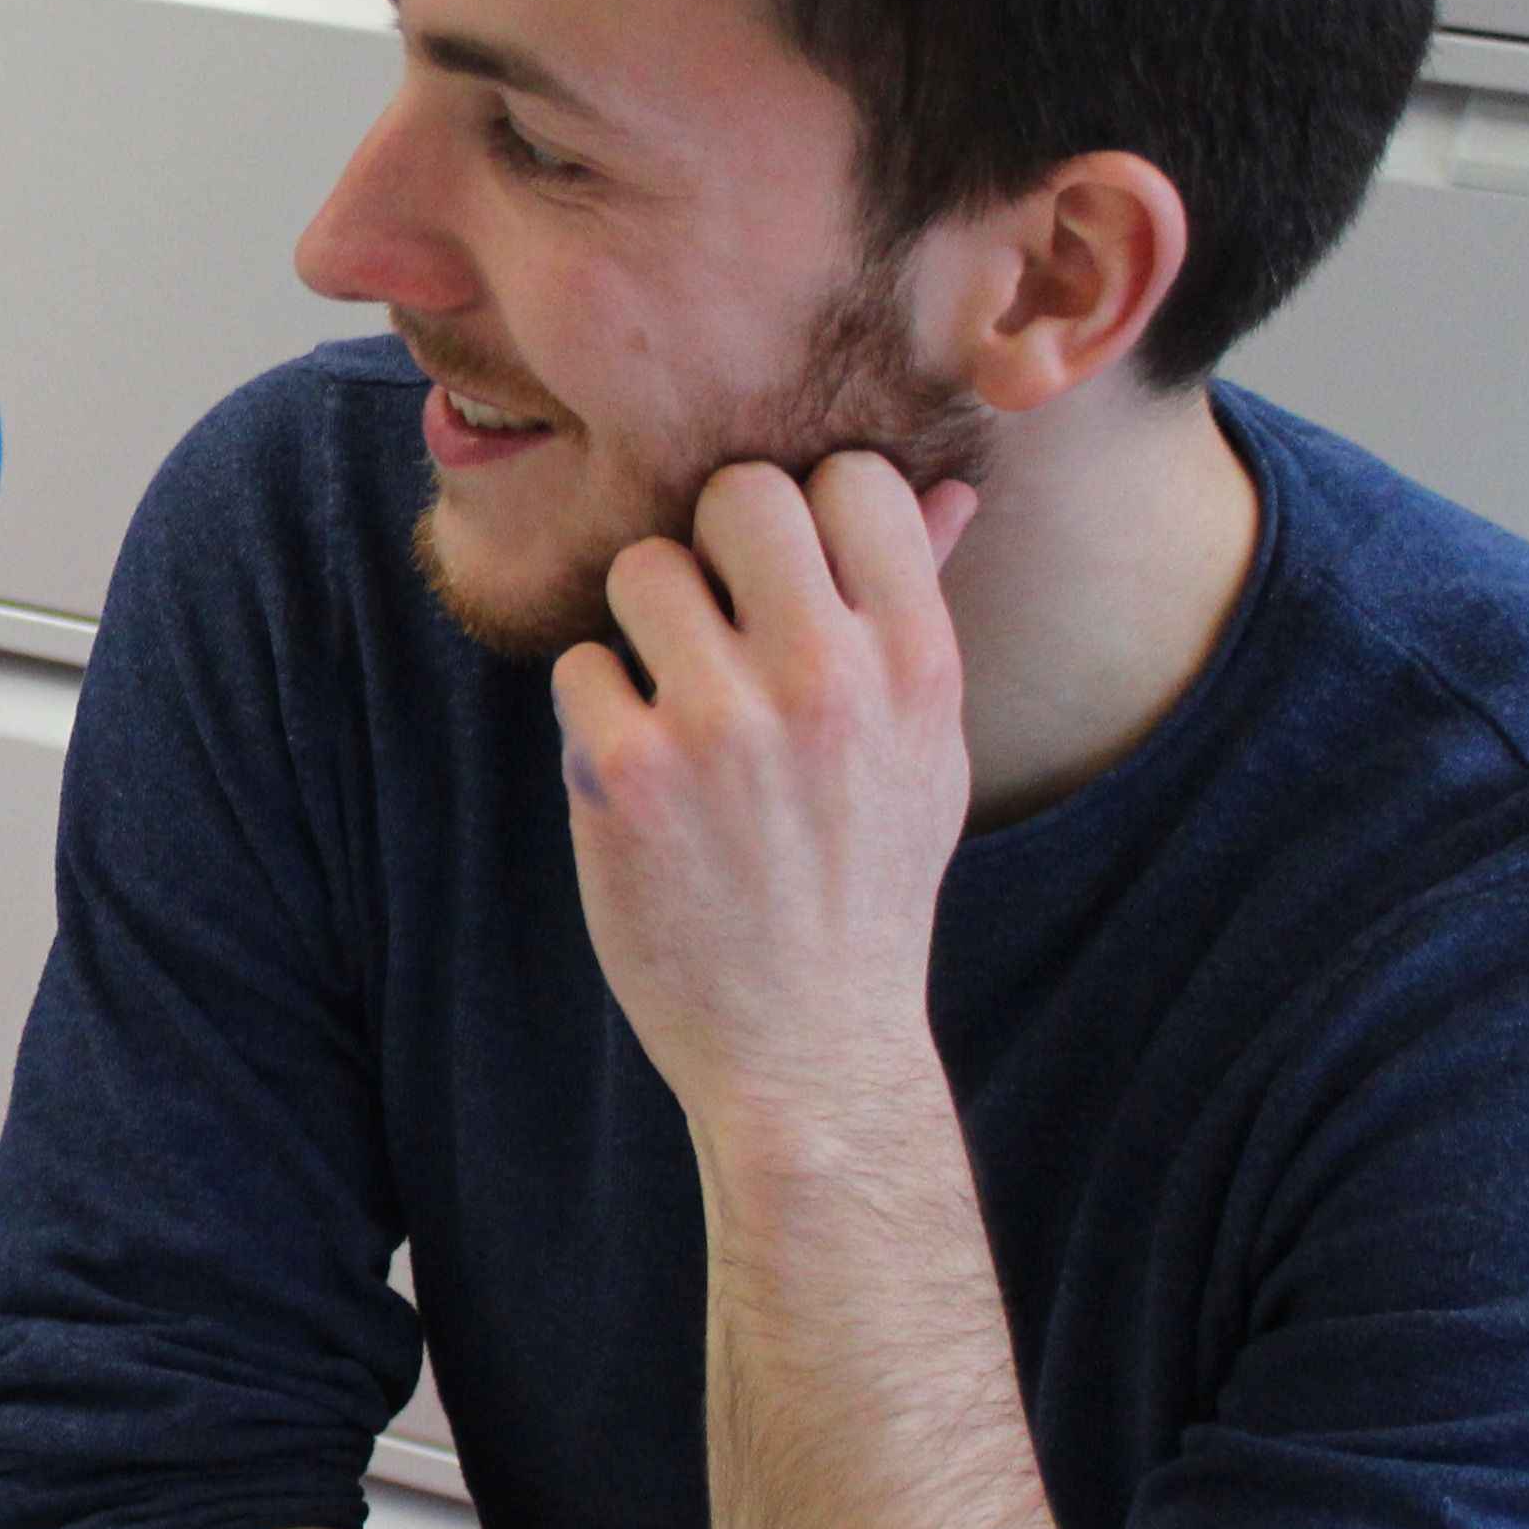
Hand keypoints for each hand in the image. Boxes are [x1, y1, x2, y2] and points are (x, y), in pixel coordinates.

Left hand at [550, 453, 984, 1142]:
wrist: (807, 1046)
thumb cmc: (864, 879)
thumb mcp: (924, 748)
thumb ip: (917, 608)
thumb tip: (948, 487)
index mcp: (917, 666)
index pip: (855, 481)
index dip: (809, 506)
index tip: (790, 569)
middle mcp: (827, 682)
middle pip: (738, 494)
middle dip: (714, 541)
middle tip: (715, 616)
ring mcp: (720, 725)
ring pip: (643, 568)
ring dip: (644, 624)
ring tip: (675, 698)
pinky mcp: (623, 774)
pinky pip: (580, 664)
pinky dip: (596, 710)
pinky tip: (636, 771)